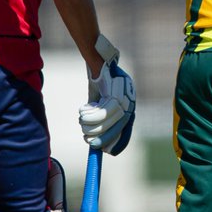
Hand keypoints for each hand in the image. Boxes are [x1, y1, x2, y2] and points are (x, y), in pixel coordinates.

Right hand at [79, 35, 135, 155]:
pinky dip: (90, 115)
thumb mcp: (101, 102)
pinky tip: (82, 112)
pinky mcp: (115, 91)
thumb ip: (102, 118)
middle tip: (89, 142)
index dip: (117, 142)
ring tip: (82, 122)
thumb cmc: (99, 82)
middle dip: (103, 138)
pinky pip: (102, 111)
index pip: (126, 130)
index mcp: (129, 106)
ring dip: (92, 125)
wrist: (98, 61)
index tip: (106, 151)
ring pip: (108, 120)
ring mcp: (124, 96)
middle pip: (118, 128)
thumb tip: (95, 140)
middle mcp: (130, 102)